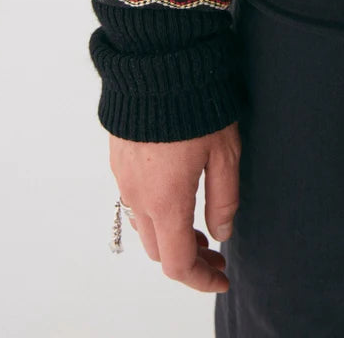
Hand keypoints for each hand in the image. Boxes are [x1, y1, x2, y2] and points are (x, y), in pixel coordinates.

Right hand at [109, 122, 240, 292]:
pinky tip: (178, 198)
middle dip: (188, 260)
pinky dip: (156, 213)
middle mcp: (138, 196)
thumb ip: (224, 198)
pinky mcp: (118, 158)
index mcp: (166, 202)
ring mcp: (123, 177)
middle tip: (217, 254)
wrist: (157, 64)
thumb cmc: (197, 105)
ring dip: (170, 236)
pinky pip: (134, 200)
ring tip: (200, 229)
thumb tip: (221, 232)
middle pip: (158, 250)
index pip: (178, 263)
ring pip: (144, 226)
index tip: (223, 276)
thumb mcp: (225, 153)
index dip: (202, 279)